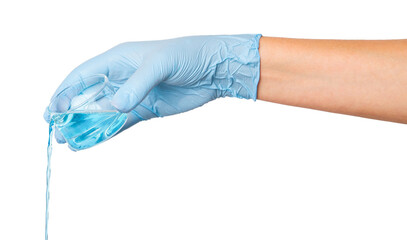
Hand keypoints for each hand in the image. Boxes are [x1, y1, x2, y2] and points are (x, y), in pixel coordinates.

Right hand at [44, 34, 260, 142]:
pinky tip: (92, 142)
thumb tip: (114, 107)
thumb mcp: (160, 64)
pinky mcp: (145, 110)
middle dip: (70, 113)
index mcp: (119, 60)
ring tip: (71, 142)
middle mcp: (122, 78)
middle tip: (58, 131)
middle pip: (88, 96)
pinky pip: (120, 123)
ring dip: (85, 127)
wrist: (214, 70)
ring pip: (101, 113)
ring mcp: (132, 96)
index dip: (65, 91)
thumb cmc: (187, 55)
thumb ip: (137, 85)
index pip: (83, 75)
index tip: (53, 110)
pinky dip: (106, 133)